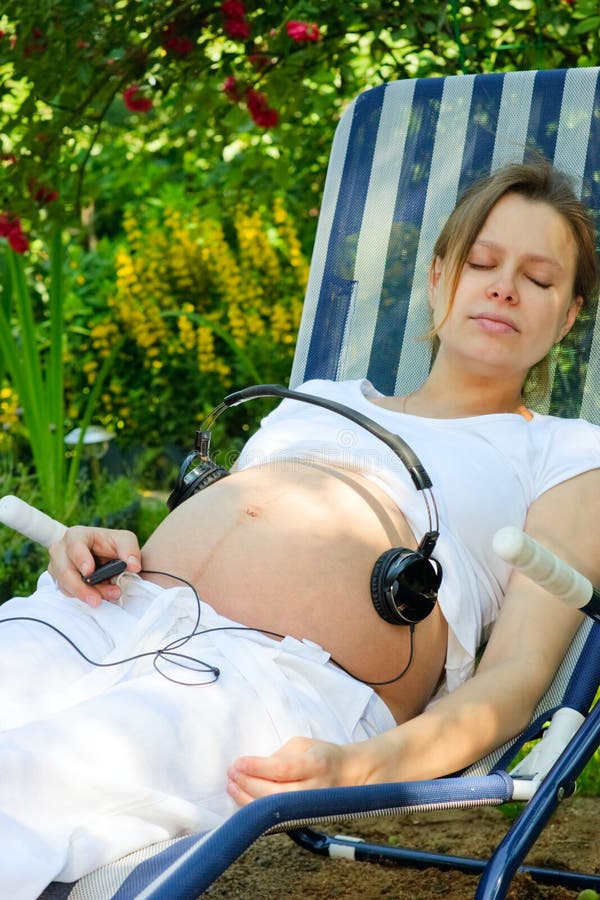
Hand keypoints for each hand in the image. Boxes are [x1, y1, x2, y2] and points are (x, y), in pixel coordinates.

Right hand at [48, 525, 141, 606]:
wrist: (105, 555)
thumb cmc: (111, 543)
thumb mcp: (125, 540)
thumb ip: (130, 550)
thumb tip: (134, 566)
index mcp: (76, 535)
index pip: (74, 546)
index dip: (81, 559)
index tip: (89, 572)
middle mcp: (62, 549)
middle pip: (64, 570)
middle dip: (81, 587)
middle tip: (97, 599)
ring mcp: (57, 566)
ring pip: (65, 584)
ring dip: (86, 594)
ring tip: (107, 597)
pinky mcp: (60, 580)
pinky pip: (67, 592)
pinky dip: (83, 596)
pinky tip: (100, 596)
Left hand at [227, 736, 359, 806]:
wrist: (349, 775)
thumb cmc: (322, 755)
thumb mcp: (302, 745)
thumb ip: (279, 755)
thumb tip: (253, 768)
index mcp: (316, 764)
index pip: (282, 769)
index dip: (257, 767)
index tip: (238, 762)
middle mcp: (314, 789)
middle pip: (274, 793)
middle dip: (248, 784)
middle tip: (231, 773)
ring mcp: (309, 809)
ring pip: (273, 810)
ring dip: (247, 799)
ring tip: (232, 785)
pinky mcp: (303, 820)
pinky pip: (276, 818)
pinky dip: (256, 810)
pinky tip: (243, 799)